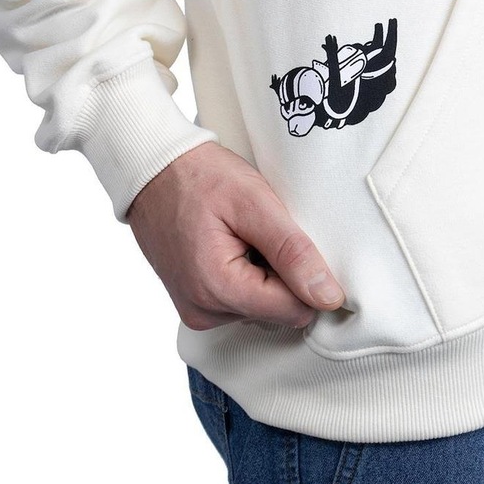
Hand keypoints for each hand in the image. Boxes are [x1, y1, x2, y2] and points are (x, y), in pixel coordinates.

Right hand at [127, 141, 345, 330]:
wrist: (154, 171)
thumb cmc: (201, 178)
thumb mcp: (254, 203)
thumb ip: (293, 253)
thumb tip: (328, 297)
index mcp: (219, 289)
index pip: (295, 310)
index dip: (306, 276)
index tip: (295, 241)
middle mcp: (205, 312)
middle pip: (280, 311)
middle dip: (284, 274)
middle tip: (263, 233)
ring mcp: (197, 311)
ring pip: (264, 307)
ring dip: (267, 274)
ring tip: (247, 236)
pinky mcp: (197, 304)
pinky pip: (243, 302)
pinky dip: (250, 276)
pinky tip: (237, 246)